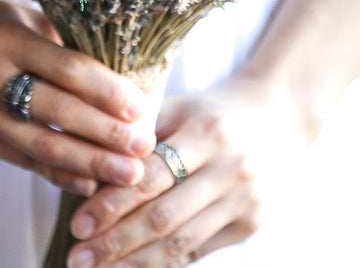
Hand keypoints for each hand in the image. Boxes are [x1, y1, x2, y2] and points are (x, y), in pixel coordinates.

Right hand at [0, 0, 156, 195]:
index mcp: (7, 38)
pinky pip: (19, 159)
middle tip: (144, 151)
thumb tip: (118, 81)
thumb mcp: (21, 19)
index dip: (107, 92)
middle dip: (106, 136)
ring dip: (88, 164)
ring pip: (40, 145)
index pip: (67, 69)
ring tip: (126, 175)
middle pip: (57, 113)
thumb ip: (61, 46)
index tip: (140, 109)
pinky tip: (87, 180)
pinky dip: (55, 172)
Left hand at [64, 75, 308, 266]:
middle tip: (78, 257)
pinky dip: (163, 264)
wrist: (281, 116)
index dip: (112, 204)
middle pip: (163, 217)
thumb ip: (139, 134)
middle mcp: (231, 168)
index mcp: (208, 133)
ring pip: (180, 243)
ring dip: (134, 262)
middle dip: (115, 241)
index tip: (79, 224)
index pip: (152, 177)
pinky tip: (134, 267)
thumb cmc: (216, 111)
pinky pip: (199, 252)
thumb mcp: (181, 106)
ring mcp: (245, 200)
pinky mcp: (252, 224)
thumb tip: (87, 171)